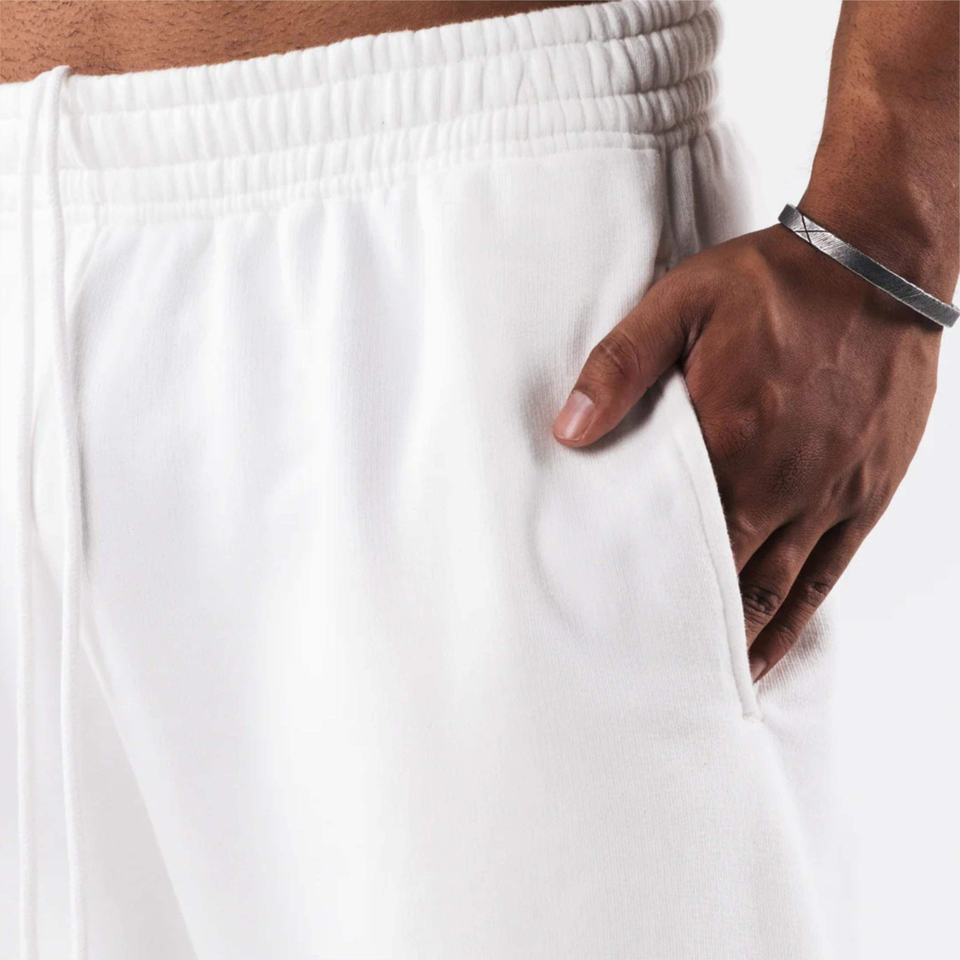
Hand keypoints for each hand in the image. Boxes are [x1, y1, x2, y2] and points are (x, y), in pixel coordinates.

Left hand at [551, 223, 941, 680]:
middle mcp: (779, 481)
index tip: (605, 626)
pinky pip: (824, 577)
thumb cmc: (774, 283)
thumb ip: (619, 367)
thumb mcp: (680, 302)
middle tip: (637, 670)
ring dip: (731, 641)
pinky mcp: (865, 496)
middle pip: (719, 576)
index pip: (670, 535)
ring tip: (691, 685)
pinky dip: (791, 624)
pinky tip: (763, 655)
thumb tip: (568, 430)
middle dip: (678, 624)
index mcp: (728, 437)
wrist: (879, 263)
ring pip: (771, 592)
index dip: (638, 584)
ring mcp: (827, 495)